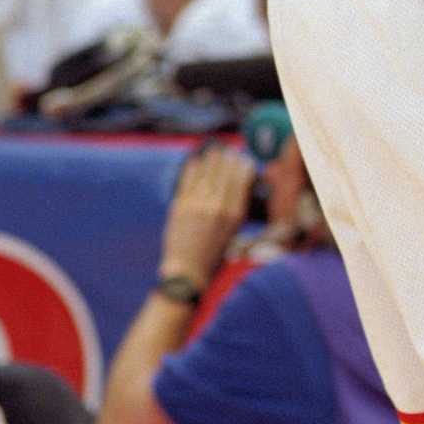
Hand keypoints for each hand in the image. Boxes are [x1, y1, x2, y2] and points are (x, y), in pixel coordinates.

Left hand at [160, 147, 257, 288]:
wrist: (188, 271)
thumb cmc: (213, 254)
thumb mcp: (232, 233)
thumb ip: (235, 211)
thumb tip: (237, 189)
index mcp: (234, 215)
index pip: (241, 183)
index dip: (242, 168)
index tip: (242, 160)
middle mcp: (219, 207)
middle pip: (224, 175)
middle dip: (227, 160)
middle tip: (227, 151)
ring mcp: (199, 206)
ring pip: (207, 175)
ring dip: (210, 161)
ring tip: (213, 152)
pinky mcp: (181, 207)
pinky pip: (188, 182)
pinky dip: (192, 170)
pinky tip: (194, 162)